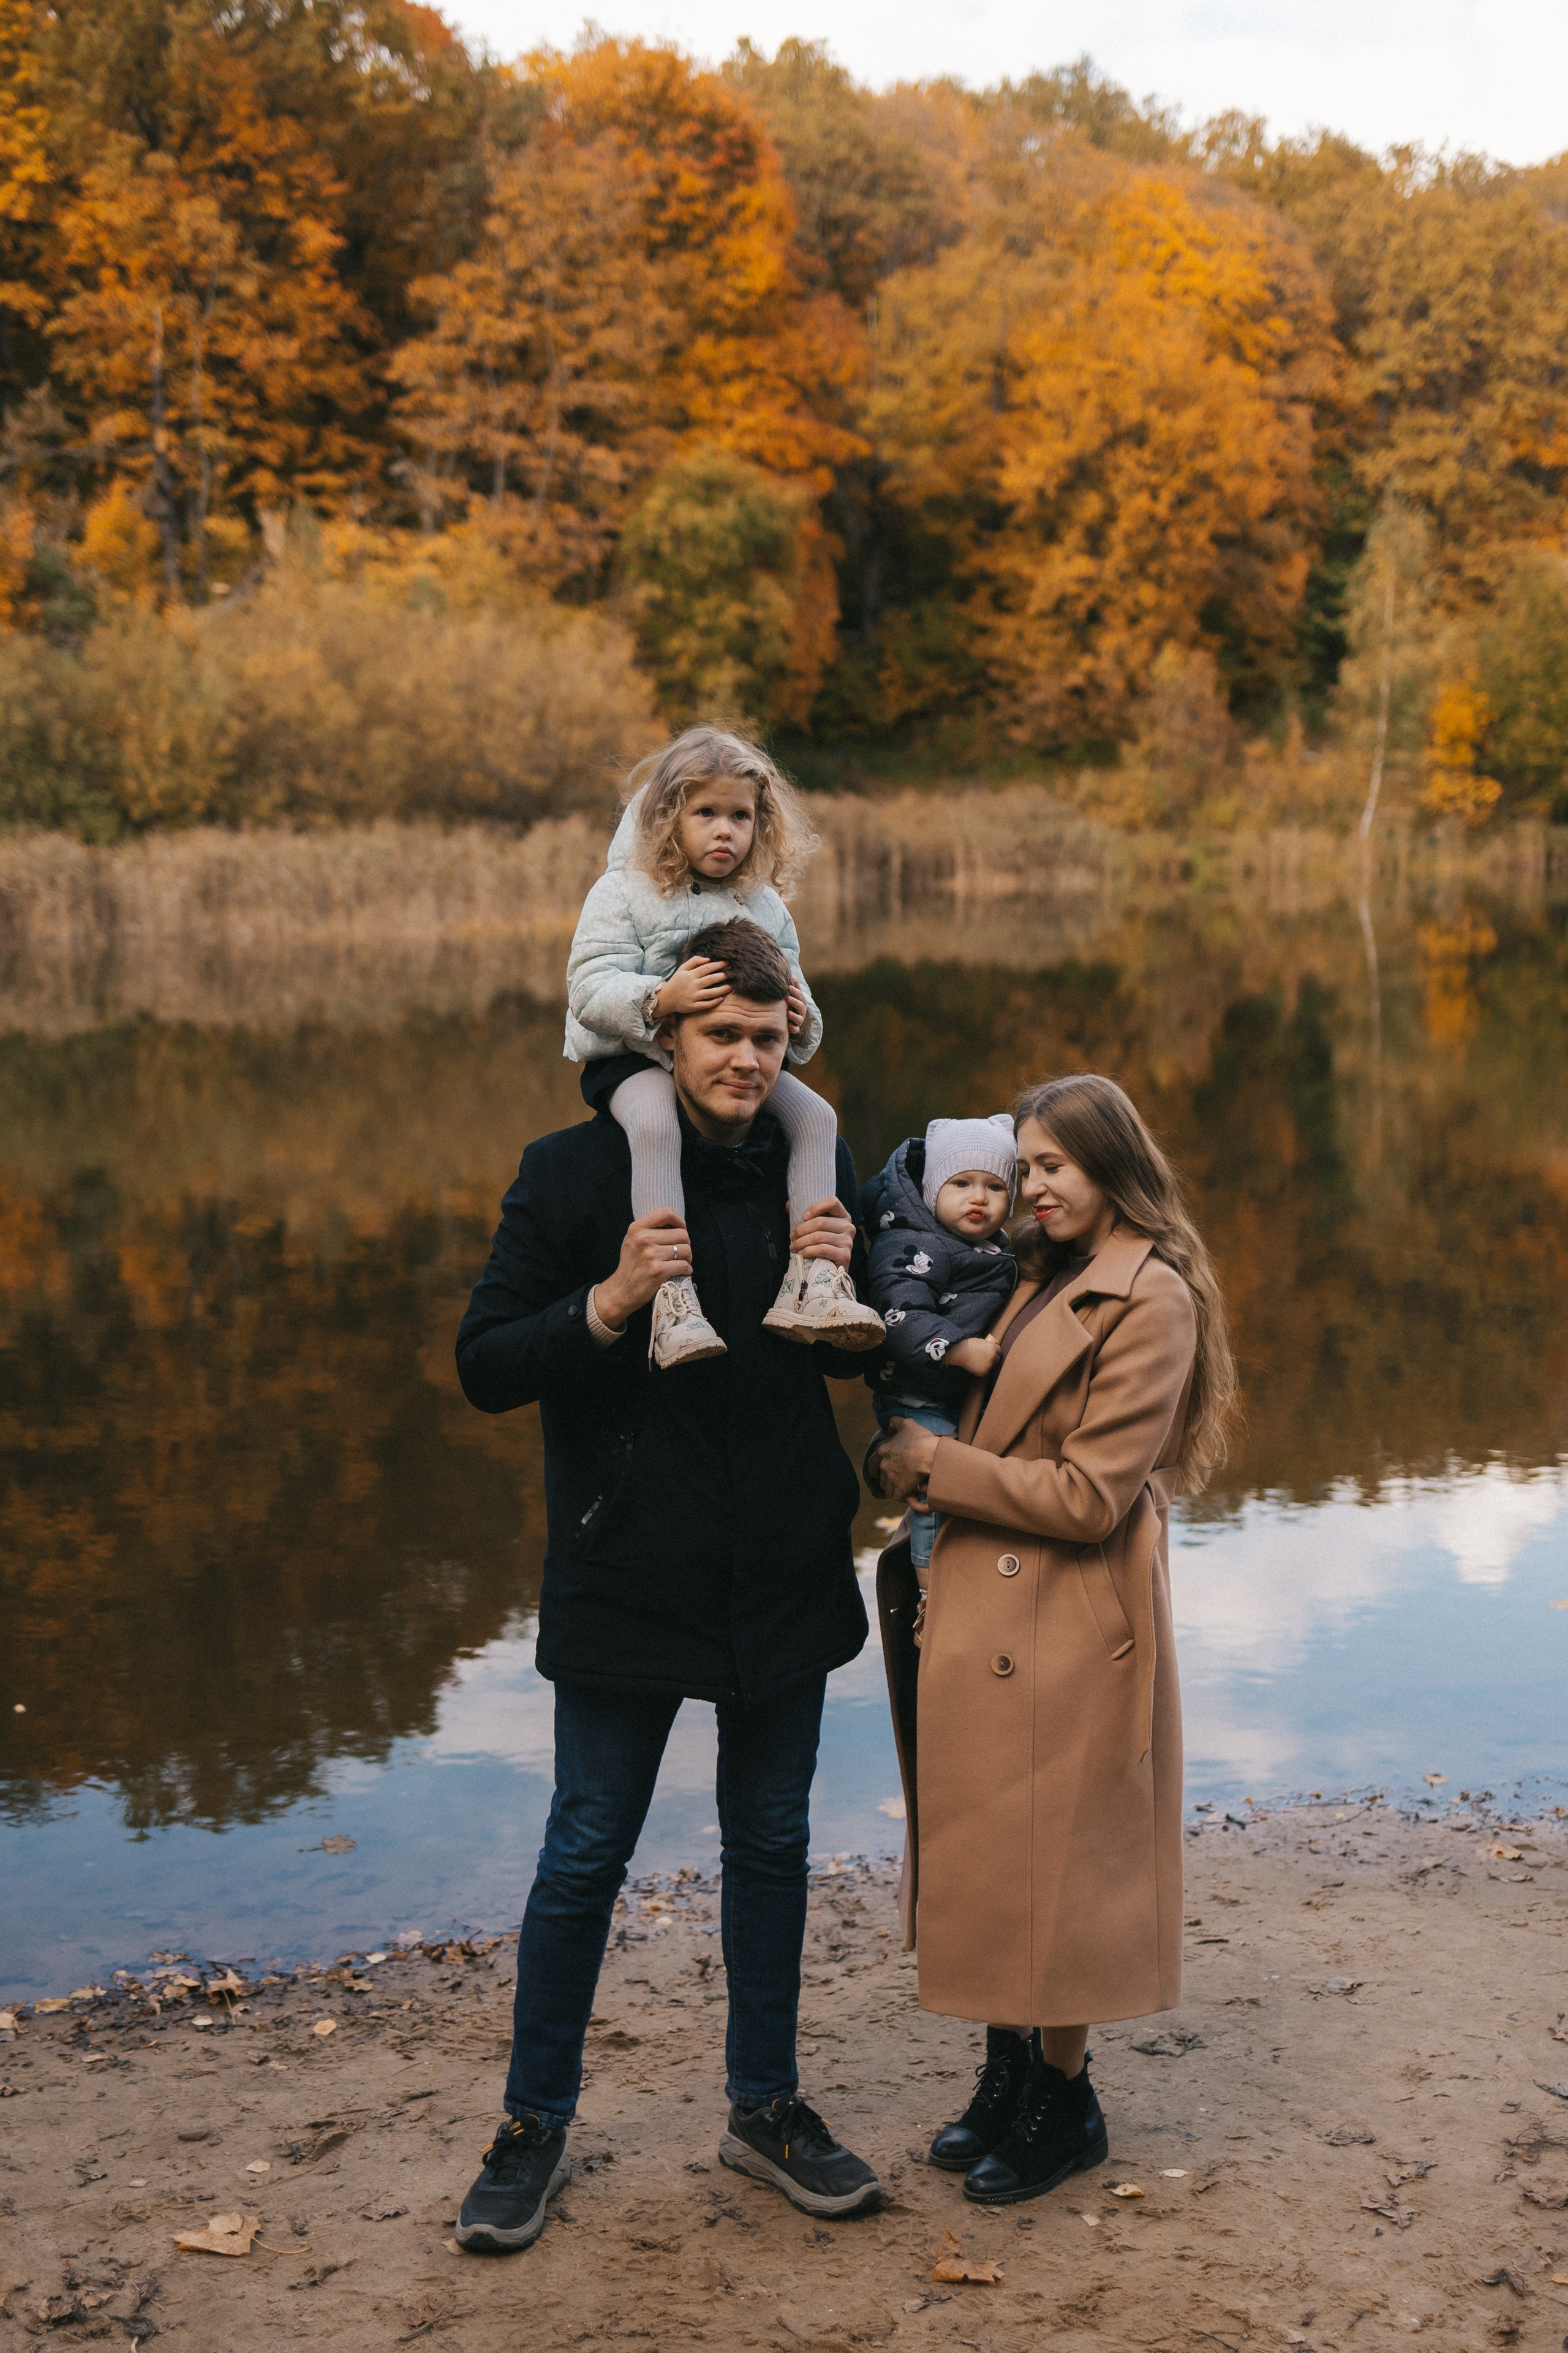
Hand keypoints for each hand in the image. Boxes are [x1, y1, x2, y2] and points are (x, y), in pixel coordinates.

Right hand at [593, 1208, 691, 1325]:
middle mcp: (643, 1239)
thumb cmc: (630, 1264)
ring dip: (687, 1258)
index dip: (680, 1221)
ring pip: (686, 1250)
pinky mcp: (658, 1271)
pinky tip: (681, 1272)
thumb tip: (676, 1224)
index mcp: (637, 1228)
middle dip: (686, 1244)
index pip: (666, 1213)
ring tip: (680, 1262)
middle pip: (682, 1234)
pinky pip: (685, 1266)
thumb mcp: (632, 1240)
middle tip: (680, 1253)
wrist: (621, 1290)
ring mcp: (651, 1255)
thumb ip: (648, 1229)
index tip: (681, 1230)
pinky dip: (687, 1270)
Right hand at [650, 956, 728, 1021]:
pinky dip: (714, 1001)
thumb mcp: (682, 969)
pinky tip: (721, 998)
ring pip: (710, 993)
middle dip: (723, 976)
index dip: (718, 965)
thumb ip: (694, 961)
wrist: (666, 998)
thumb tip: (708, 959)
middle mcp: (692, 985)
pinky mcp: (692, 1006)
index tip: (727, 963)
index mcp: (690, 975)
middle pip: (711, 979)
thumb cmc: (677, 981)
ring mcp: (692, 997)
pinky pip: (706, 1004)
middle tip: (733, 974)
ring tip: (731, 986)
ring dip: (722, 989)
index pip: (707, 968)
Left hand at [786, 978, 808, 1036]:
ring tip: (788, 1012)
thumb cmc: (790, 1005)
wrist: (789, 1020)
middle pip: (801, 1006)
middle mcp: (801, 1012)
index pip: (801, 996)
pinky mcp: (794, 1029)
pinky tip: (789, 1025)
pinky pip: (795, 1030)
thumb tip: (793, 976)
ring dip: (794, 1015)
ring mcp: (798, 1021)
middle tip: (788, 998)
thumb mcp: (792, 996)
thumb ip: (794, 987)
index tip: (789, 987)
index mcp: (801, 1002)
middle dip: (795, 1002)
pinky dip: (793, 1028)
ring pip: (799, 1019)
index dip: (796, 992)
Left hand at [790, 1196, 853, 1267]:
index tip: (803, 1217)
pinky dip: (808, 1251)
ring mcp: (848, 1241)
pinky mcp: (845, 1255)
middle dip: (801, 1230)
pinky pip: (822, 1249)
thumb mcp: (815, 1228)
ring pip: (818, 1237)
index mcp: (843, 1216)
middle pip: (820, 1222)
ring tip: (794, 1247)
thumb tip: (789, 1204)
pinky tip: (802, 1254)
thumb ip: (805, 1215)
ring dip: (801, 1242)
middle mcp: (848, 1227)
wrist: (830, 1270)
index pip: (832, 1202)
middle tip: (792, 1237)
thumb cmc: (821, 1245)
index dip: (816, 1207)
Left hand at [872, 1415, 941, 1500]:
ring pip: (887, 1489)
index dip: (876, 1467)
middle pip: (880, 1478)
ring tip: (902, 1488)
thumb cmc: (919, 1439)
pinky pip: (897, 1497)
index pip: (872, 1463)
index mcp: (883, 1451)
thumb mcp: (907, 1424)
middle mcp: (884, 1466)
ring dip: (893, 1489)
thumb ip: (895, 1422)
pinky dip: (902, 1496)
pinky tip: (908, 1494)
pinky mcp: (900, 1489)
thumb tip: (888, 1427)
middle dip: (884, 1480)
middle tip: (892, 1481)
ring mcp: (891, 1479)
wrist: (929, 1455)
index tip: (880, 1470)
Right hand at [947, 1333, 1001, 1376]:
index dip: (995, 1352)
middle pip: (997, 1359)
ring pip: (991, 1366)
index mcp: (993, 1347)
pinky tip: (975, 1366)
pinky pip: (985, 1372)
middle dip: (992, 1359)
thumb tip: (991, 1350)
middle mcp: (994, 1356)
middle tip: (984, 1359)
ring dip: (987, 1365)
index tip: (993, 1354)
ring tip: (978, 1362)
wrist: (961, 1352)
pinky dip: (981, 1370)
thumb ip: (988, 1346)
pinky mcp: (984, 1372)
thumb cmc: (968, 1345)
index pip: (1000, 1351)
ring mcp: (989, 1365)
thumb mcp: (981, 1342)